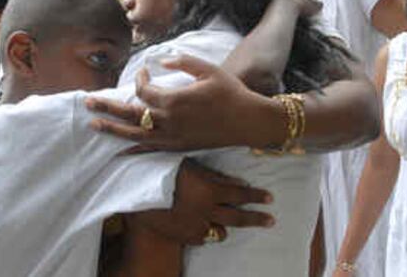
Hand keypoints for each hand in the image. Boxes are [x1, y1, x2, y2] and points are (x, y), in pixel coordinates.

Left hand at [87, 55, 274, 149]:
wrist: (247, 121)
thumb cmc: (230, 92)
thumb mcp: (208, 69)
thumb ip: (182, 62)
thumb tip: (160, 60)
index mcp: (174, 100)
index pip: (144, 91)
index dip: (140, 79)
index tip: (144, 70)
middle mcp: (168, 121)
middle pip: (130, 114)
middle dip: (107, 107)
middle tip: (87, 102)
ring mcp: (172, 137)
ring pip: (134, 134)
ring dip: (112, 129)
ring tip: (94, 124)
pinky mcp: (178, 147)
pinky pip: (149, 149)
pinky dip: (132, 150)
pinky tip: (119, 151)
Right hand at [129, 159, 273, 244]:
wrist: (136, 192)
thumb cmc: (162, 170)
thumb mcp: (190, 166)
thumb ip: (214, 177)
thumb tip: (236, 183)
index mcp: (210, 191)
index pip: (241, 195)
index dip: (256, 197)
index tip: (269, 199)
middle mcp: (207, 211)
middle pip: (238, 218)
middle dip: (256, 218)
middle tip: (270, 220)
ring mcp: (196, 226)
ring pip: (220, 232)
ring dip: (226, 227)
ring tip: (231, 224)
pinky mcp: (184, 237)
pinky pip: (202, 239)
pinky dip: (205, 233)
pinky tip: (204, 228)